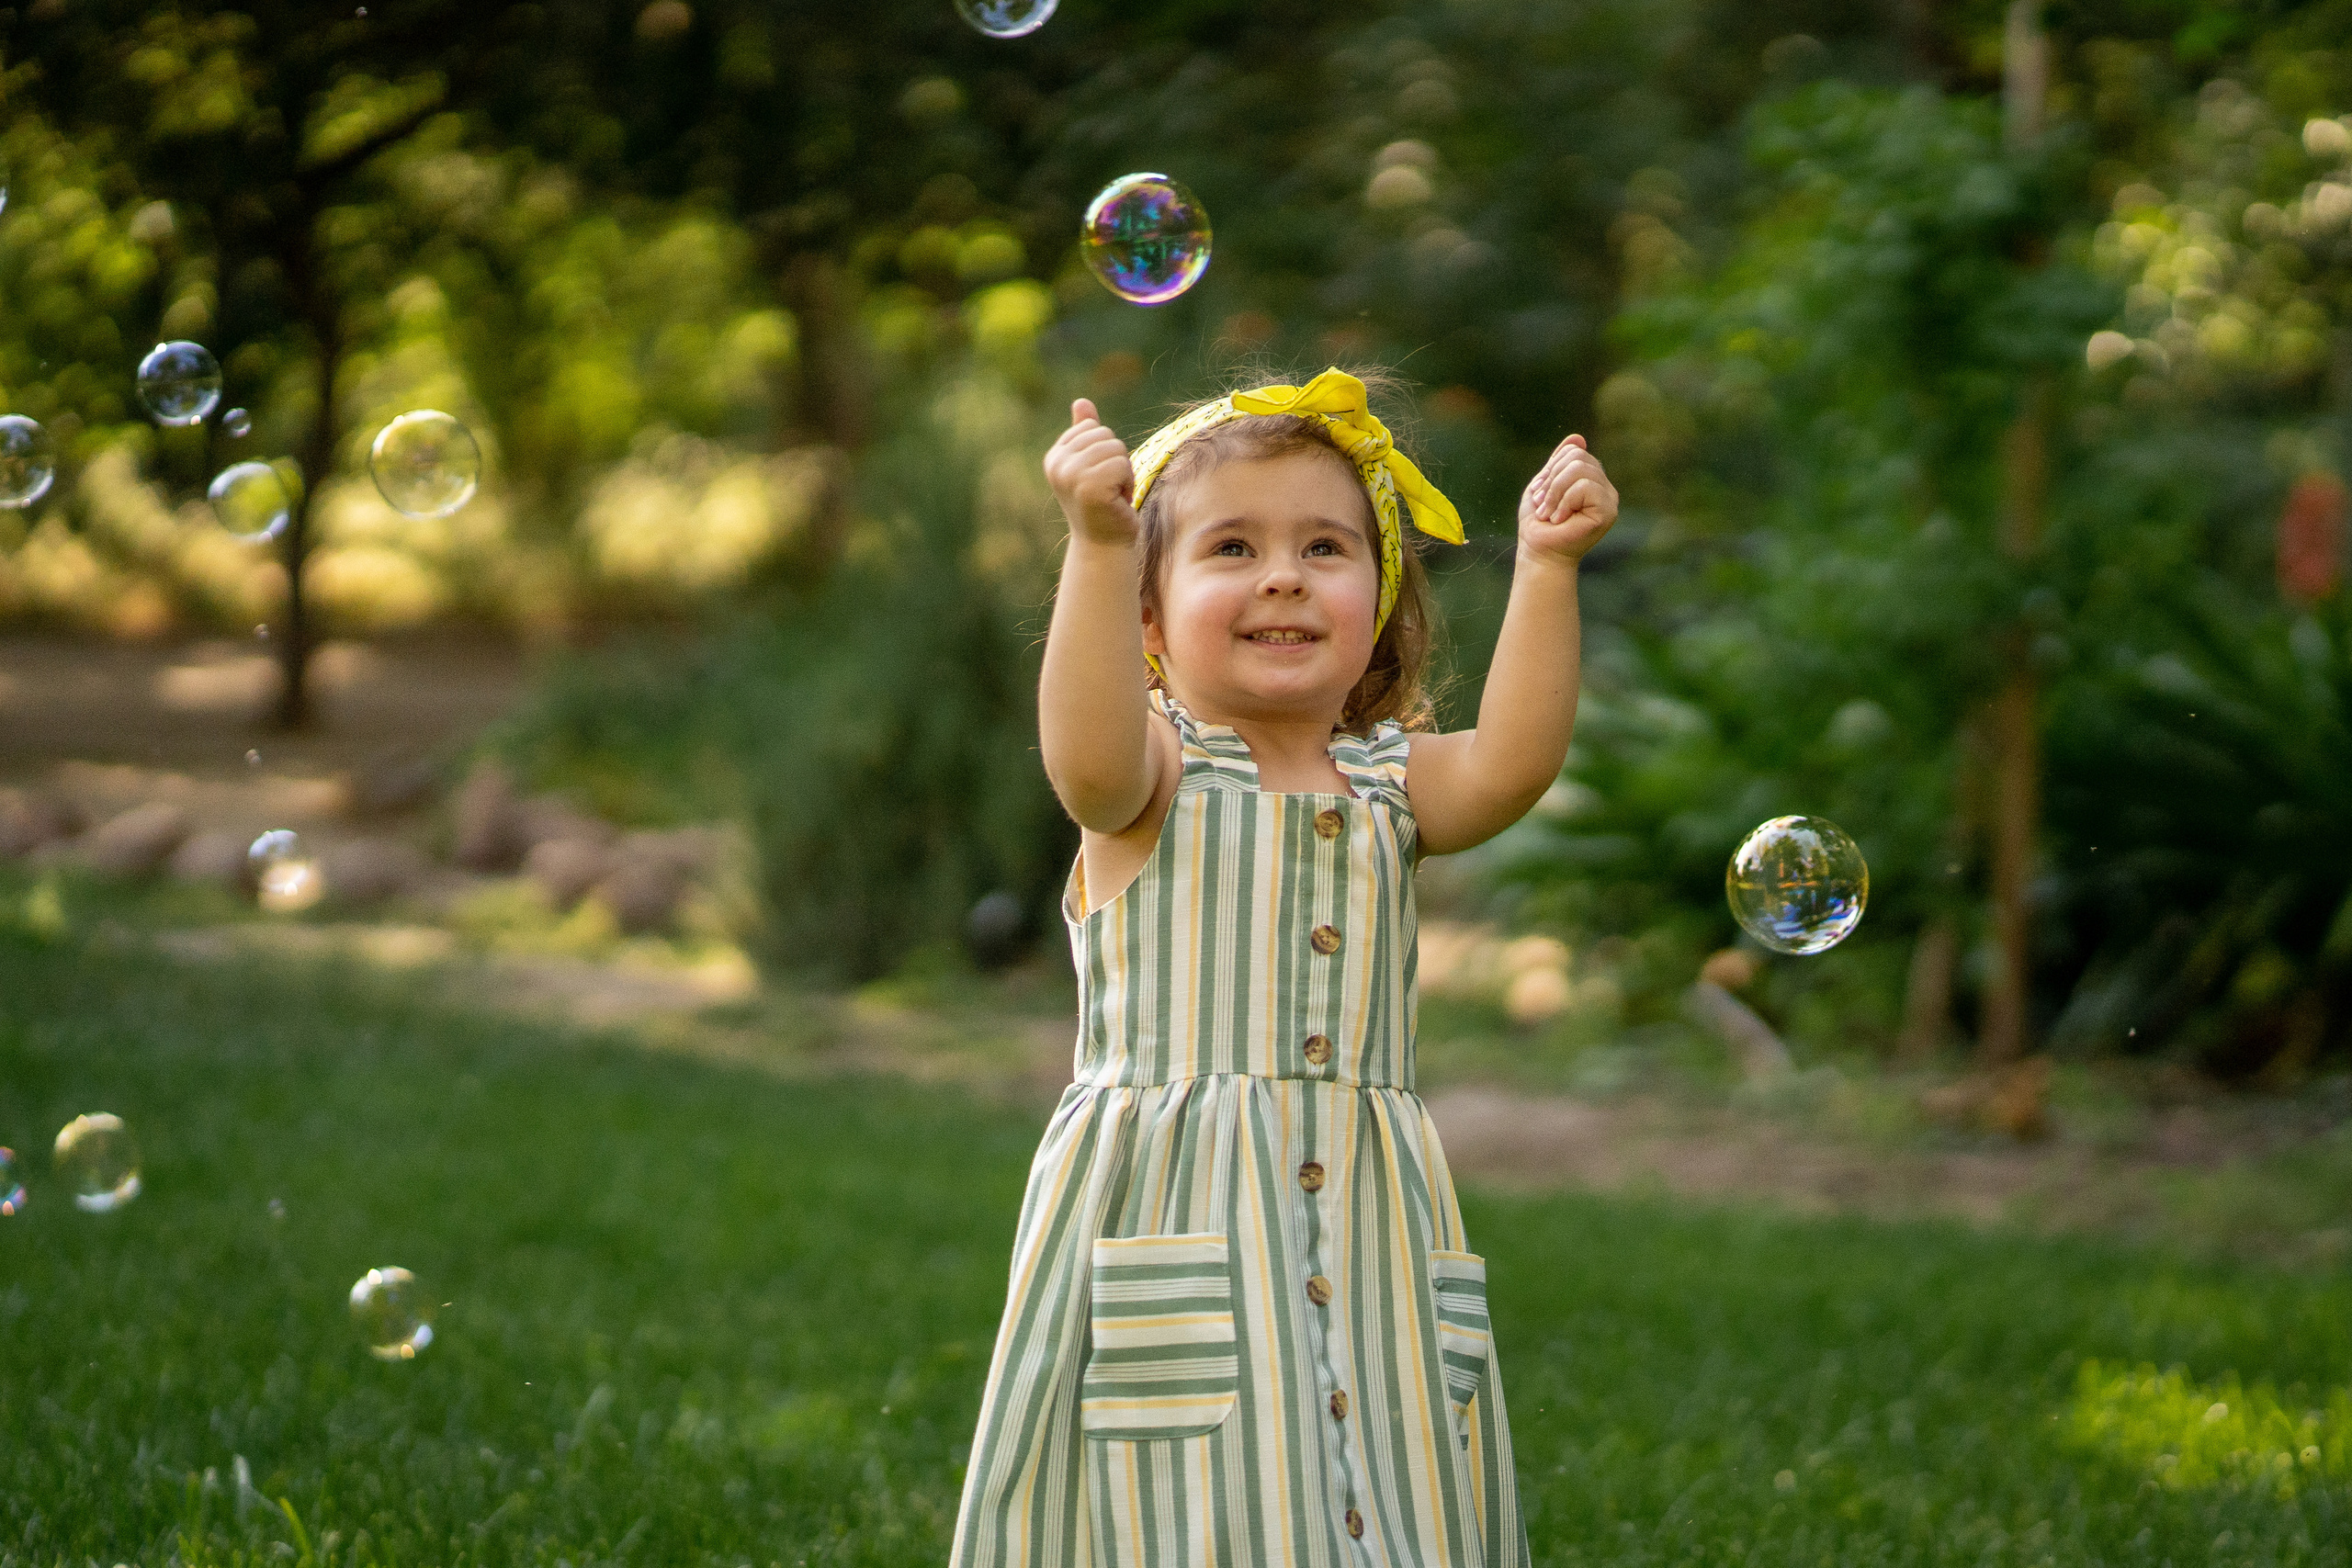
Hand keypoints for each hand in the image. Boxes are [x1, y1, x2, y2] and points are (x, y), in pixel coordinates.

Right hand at [1045, 398, 1139, 546]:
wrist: (1104, 545)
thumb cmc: (1102, 504)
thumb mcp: (1091, 465)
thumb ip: (1084, 433)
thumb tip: (1081, 401)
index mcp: (1055, 457)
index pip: (1092, 427)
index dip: (1105, 450)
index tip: (1098, 478)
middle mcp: (1057, 464)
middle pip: (1105, 435)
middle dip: (1116, 461)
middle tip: (1108, 489)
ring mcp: (1071, 476)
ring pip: (1116, 449)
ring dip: (1123, 473)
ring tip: (1112, 495)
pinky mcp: (1089, 487)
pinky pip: (1122, 465)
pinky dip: (1127, 483)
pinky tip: (1117, 501)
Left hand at [1518, 434, 1617, 563]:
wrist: (1539, 552)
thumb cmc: (1539, 524)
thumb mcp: (1545, 485)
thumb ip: (1559, 462)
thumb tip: (1578, 437)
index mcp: (1591, 479)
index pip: (1574, 451)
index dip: (1551, 468)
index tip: (1540, 494)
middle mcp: (1604, 487)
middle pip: (1577, 457)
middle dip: (1551, 480)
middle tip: (1543, 505)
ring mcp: (1609, 498)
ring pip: (1580, 469)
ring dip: (1555, 492)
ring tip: (1551, 514)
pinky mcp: (1608, 511)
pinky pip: (1584, 487)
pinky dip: (1564, 502)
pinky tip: (1561, 520)